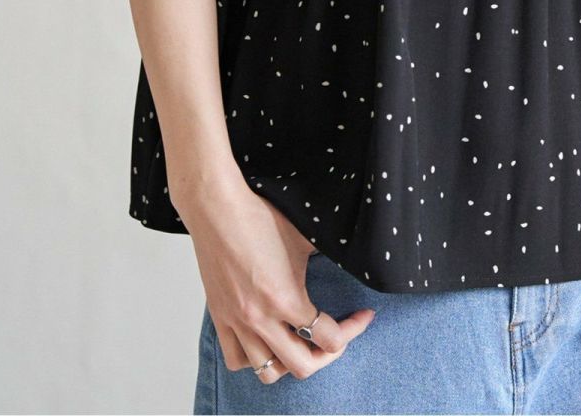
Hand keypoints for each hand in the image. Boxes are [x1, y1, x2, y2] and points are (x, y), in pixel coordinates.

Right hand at [180, 180, 376, 382]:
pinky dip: (256, 359)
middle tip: (335, 335)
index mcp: (285, 298)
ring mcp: (238, 322)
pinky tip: (268, 342)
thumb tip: (351, 256)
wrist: (216, 208)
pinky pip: (237, 360)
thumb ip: (328, 255)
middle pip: (303, 366)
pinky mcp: (220, 318)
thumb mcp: (304, 236)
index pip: (329, 339)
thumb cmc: (259, 216)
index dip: (353, 329)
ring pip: (269, 372)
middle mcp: (261, 319)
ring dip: (290, 361)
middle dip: (327, 354)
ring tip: (301, 342)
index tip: (363, 315)